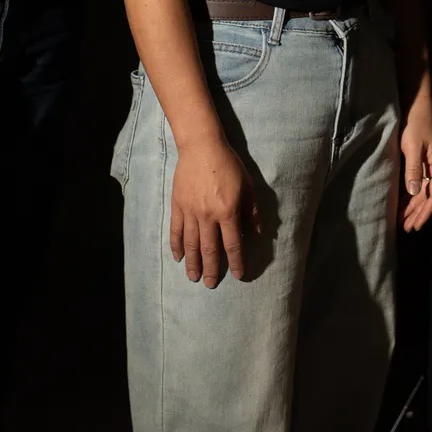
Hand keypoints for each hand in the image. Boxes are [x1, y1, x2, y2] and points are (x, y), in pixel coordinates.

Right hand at [170, 137, 256, 287]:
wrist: (201, 147)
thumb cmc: (228, 164)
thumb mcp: (247, 186)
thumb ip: (251, 211)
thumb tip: (256, 233)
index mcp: (228, 211)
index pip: (233, 244)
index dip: (236, 261)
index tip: (238, 275)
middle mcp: (208, 216)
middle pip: (210, 249)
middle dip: (211, 269)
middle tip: (210, 284)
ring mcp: (190, 212)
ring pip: (191, 243)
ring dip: (192, 262)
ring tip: (193, 277)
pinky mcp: (177, 206)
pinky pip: (175, 230)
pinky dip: (176, 245)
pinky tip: (178, 257)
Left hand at [398, 94, 431, 231]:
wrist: (416, 104)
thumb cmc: (415, 123)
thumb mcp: (413, 145)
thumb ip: (414, 168)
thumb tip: (415, 193)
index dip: (427, 212)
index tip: (417, 225)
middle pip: (430, 197)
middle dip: (419, 214)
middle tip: (407, 229)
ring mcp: (429, 166)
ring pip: (424, 193)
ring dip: (414, 208)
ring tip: (403, 222)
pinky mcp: (421, 163)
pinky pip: (418, 185)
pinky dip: (410, 197)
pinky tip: (402, 205)